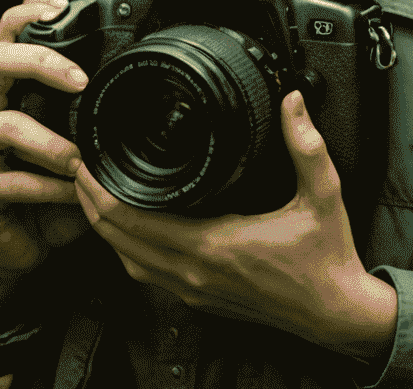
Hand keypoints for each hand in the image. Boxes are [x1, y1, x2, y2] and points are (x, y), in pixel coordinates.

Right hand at [0, 0, 94, 308]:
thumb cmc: (52, 174)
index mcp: (7, 81)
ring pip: (4, 125)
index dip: (30, 10)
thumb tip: (136, 73)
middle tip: (81, 81)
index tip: (63, 6)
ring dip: (49, 143)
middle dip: (40, 62)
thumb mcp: (72, 129)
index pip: (9, 30)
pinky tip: (73, 193)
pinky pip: (13, 181)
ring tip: (80, 159)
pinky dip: (50, 188)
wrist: (21, 239)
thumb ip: (87, 102)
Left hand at [73, 89, 397, 360]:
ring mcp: (194, 289)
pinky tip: (127, 226)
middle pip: (119, 241)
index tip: (88, 160)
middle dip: (90, 203)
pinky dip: (126, 248)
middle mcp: (195, 272)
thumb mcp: (323, 193)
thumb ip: (305, 143)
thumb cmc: (327, 258)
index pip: (136, 221)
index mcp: (215, 245)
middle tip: (77, 166)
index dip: (102, 191)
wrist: (336, 313)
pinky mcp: (200, 297)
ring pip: (128, 262)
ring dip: (104, 228)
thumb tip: (290, 100)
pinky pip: (147, 274)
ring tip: (92, 192)